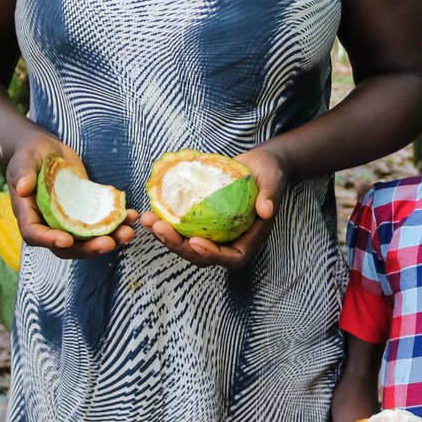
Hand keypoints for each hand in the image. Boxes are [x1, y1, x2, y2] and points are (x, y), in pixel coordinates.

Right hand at [6, 135, 135, 258]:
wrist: (46, 150)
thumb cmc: (30, 153)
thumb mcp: (24, 159)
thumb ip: (23, 172)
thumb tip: (22, 188)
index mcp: (28, 213)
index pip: (35, 234)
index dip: (49, 240)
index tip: (67, 241)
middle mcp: (48, 223)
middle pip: (66, 246)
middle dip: (88, 248)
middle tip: (109, 243)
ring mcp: (68, 220)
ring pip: (86, 239)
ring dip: (108, 239)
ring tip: (128, 233)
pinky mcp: (84, 213)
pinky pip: (99, 224)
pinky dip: (116, 223)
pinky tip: (131, 216)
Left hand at [140, 144, 286, 270]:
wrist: (258, 163)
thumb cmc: (269, 172)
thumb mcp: (273, 180)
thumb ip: (270, 195)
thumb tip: (267, 210)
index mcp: (249, 239)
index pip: (231, 257)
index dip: (212, 255)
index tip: (195, 241)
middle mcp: (229, 240)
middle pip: (202, 255)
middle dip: (178, 246)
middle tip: (159, 228)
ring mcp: (214, 232)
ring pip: (187, 243)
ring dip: (166, 236)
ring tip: (148, 220)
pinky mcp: (202, 220)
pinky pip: (182, 227)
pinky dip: (166, 222)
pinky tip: (150, 212)